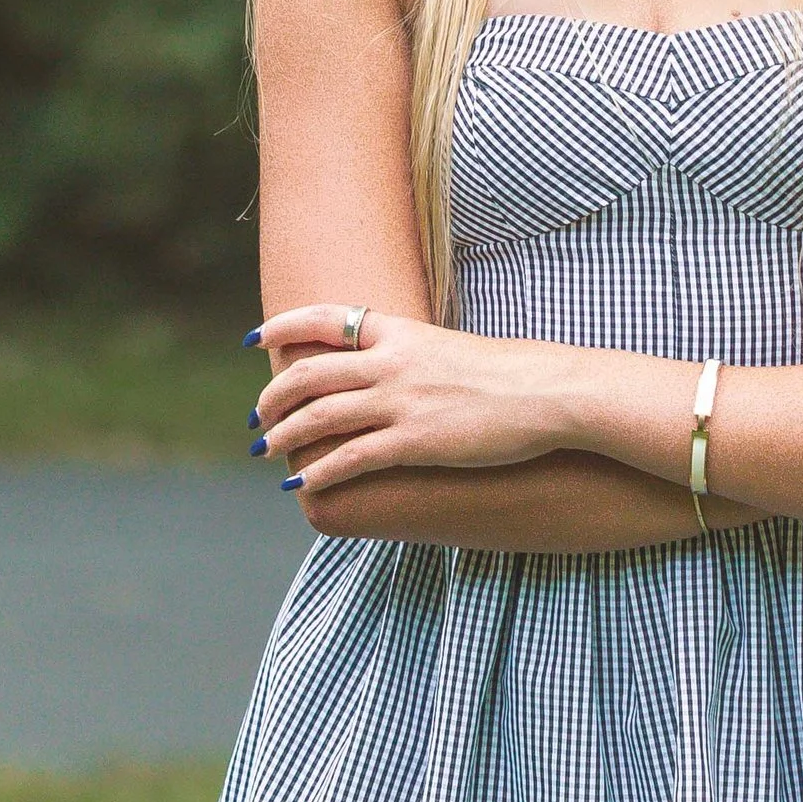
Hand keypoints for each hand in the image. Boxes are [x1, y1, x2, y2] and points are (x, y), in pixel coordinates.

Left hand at [254, 306, 577, 499]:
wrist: (547, 393)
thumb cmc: (508, 375)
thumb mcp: (449, 349)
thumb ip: (411, 355)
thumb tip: (386, 369)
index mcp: (400, 331)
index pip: (326, 319)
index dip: (283, 326)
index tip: (255, 338)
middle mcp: (392, 362)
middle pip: (310, 373)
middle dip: (273, 396)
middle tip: (257, 415)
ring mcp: (401, 401)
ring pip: (320, 416)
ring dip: (284, 435)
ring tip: (265, 450)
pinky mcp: (414, 441)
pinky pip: (351, 457)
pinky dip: (319, 470)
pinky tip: (302, 482)